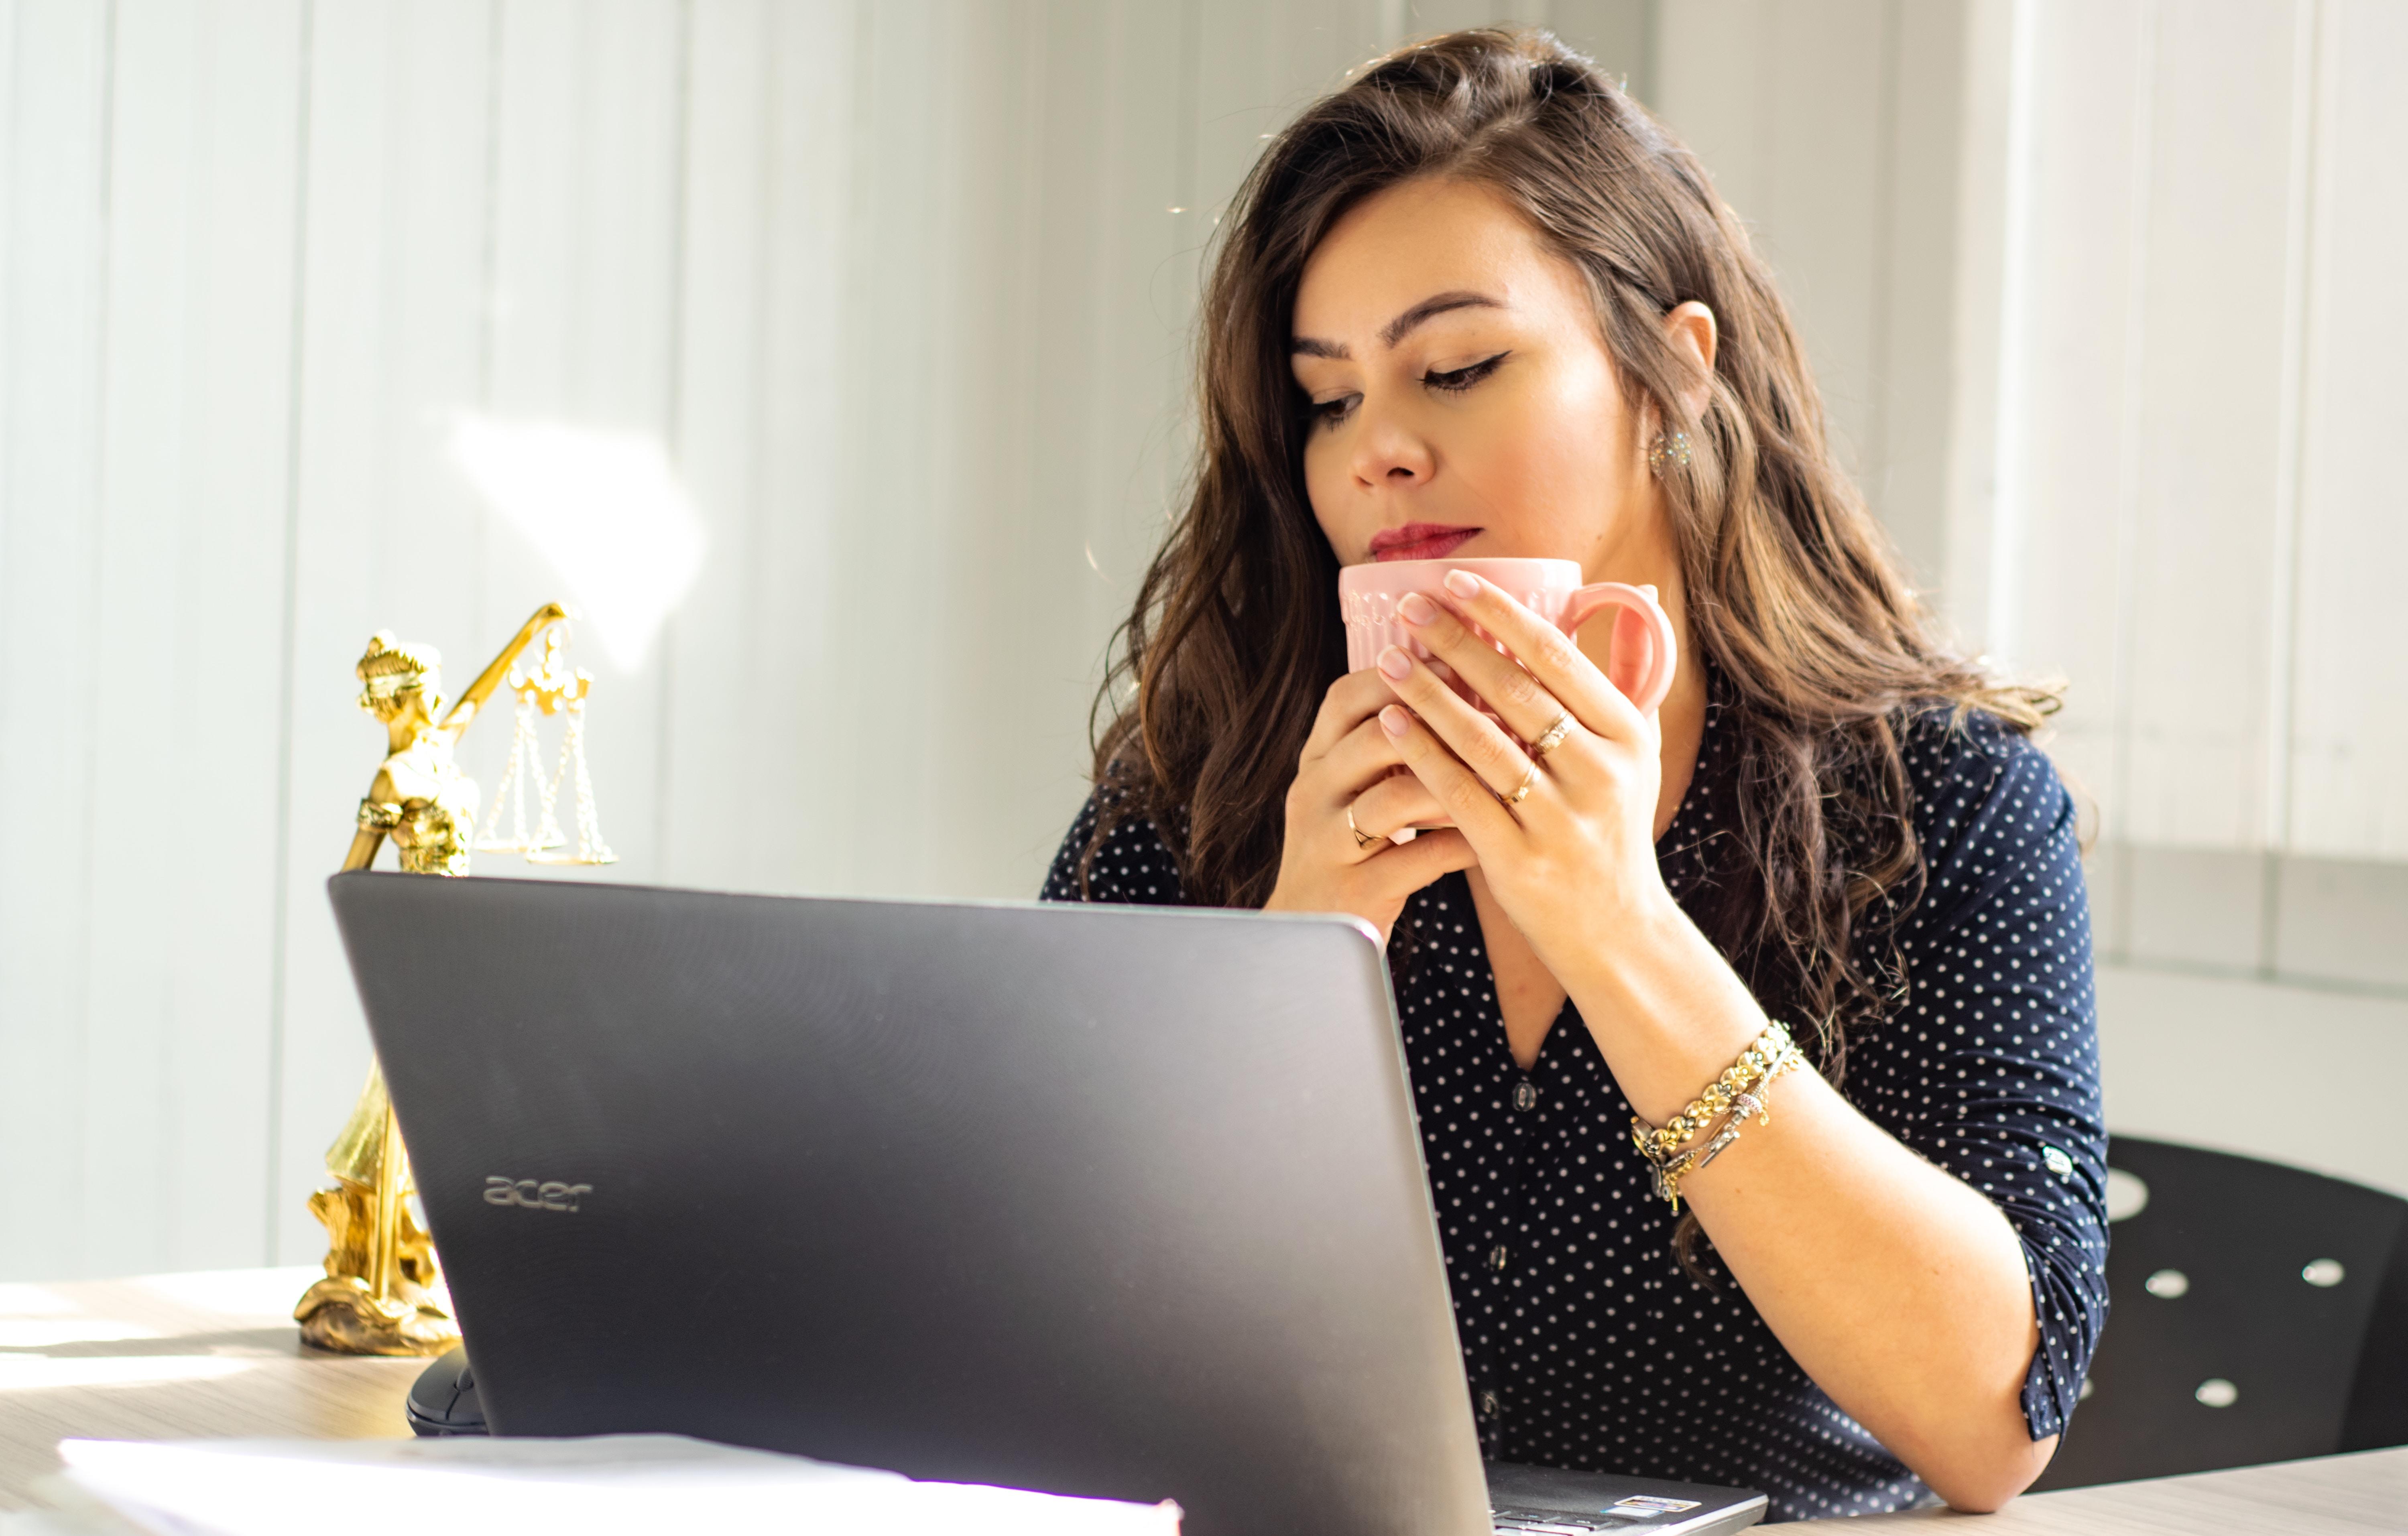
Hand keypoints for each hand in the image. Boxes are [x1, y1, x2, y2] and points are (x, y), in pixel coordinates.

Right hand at [1262, 667, 1479, 940]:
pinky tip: (1493, 839)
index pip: (1346, 696)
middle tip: (1497, 714)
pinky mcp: (1351, 890)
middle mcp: (1312, 793)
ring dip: (1452, 782)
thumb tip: (1465, 689)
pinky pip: (1413, 859)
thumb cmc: (1352, 851)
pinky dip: (1458, 844)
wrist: (1309, 935)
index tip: (1456, 661)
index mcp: (1315, 760)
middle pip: (1370, 737)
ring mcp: (1326, 842)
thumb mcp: (1355, 790)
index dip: (1401, 674)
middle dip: (1438, 721)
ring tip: (1502, 775)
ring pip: (1391, 797)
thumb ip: (1389, 746)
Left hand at [1370, 570, 1674, 982]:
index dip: (1502, 614)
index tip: (1456, 581)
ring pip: (1482, 740)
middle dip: (1456, 642)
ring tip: (1388, 659)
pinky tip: (1390, 724)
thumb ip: (1631, 678)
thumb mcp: (1638, 755)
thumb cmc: (1614, 829)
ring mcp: (1559, 818)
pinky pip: (1460, 795)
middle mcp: (1600, 773)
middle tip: (1408, 608)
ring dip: (1428, 693)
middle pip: (1516, 690)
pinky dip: (1423, 755)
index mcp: (1628, 736)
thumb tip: (1644, 595)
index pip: (1558, 657)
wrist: (1615, 931)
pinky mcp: (1519, 858)